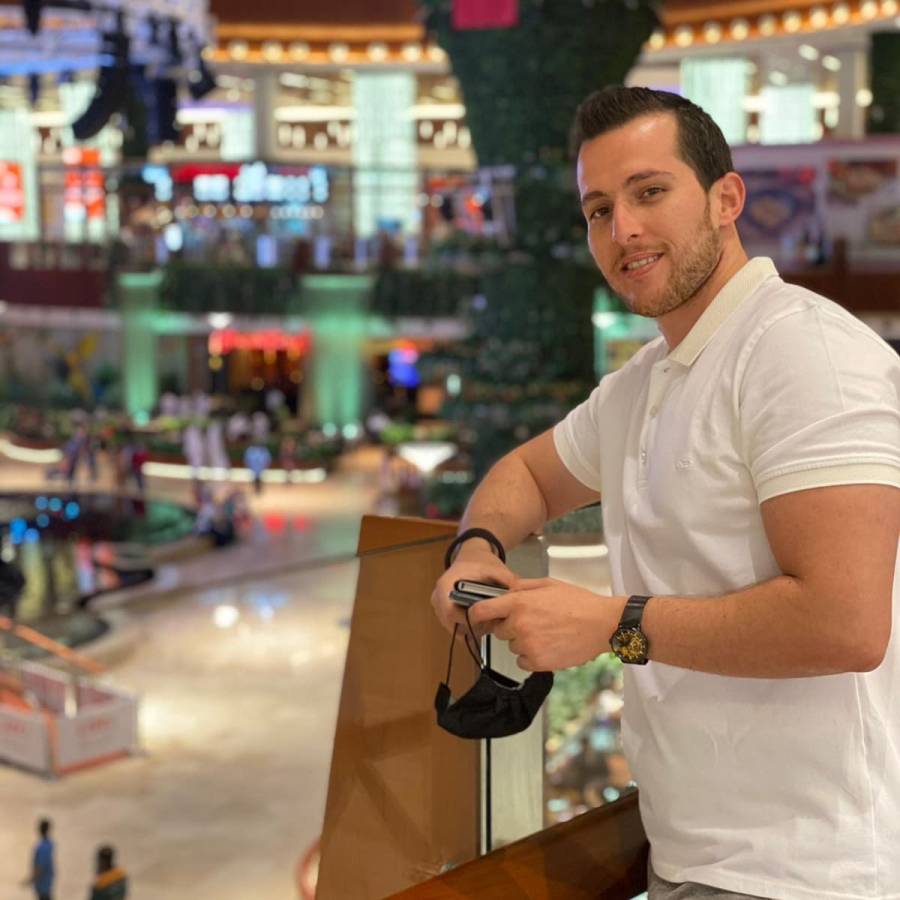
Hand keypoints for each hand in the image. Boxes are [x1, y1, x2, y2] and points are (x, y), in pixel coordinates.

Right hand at [431, 546, 517, 635]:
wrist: (471, 556)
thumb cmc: (480, 562)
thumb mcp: (496, 568)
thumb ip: (508, 580)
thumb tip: (517, 595)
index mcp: (445, 585)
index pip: (450, 613)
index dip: (468, 620)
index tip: (487, 619)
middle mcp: (438, 597)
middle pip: (452, 624)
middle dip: (473, 627)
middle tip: (492, 623)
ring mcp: (439, 607)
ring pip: (455, 629)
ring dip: (472, 629)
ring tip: (489, 620)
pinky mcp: (445, 612)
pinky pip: (457, 627)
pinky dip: (470, 627)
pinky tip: (484, 620)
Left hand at [467, 577, 625, 670]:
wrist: (602, 624)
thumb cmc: (578, 602)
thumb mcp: (548, 584)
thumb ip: (522, 587)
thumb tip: (505, 592)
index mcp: (518, 602)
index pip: (481, 611)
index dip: (476, 615)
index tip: (477, 617)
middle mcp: (518, 624)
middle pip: (498, 631)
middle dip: (509, 627)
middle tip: (532, 622)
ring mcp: (527, 645)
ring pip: (512, 647)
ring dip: (522, 642)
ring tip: (546, 633)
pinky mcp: (537, 662)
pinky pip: (522, 661)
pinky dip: (531, 657)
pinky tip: (548, 646)